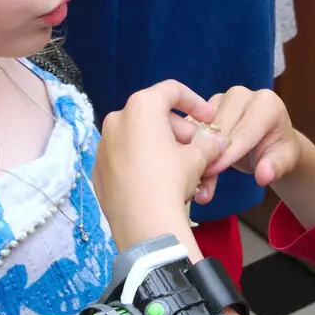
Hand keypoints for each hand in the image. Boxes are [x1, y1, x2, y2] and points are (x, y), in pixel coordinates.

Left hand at [94, 81, 225, 248]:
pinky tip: (156, 181)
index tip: (208, 119)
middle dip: (178, 129)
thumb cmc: (170, 181)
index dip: (195, 102)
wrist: (143, 224)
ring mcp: (103, 145)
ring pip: (137, 136)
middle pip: (153, 114)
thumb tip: (216, 142)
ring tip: (178, 168)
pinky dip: (141, 161)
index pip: (172, 90)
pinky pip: (123, 157)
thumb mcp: (197, 158)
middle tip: (196, 149)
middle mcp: (117, 119)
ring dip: (159, 145)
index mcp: (142, 107)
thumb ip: (208, 143)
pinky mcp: (97, 169)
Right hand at [200, 87, 303, 192]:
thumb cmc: (279, 151)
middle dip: (211, 155)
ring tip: (195, 176)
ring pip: (202, 127)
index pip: (243, 132)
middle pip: (220, 128)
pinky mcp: (206, 106)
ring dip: (197, 152)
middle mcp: (242, 94)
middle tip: (201, 180)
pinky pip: (192, 126)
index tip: (213, 171)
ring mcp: (221, 97)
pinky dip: (190, 146)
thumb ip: (275, 167)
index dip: (228, 153)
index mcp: (267, 103)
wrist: (269, 142)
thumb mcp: (285, 161)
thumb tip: (264, 176)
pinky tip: (187, 164)